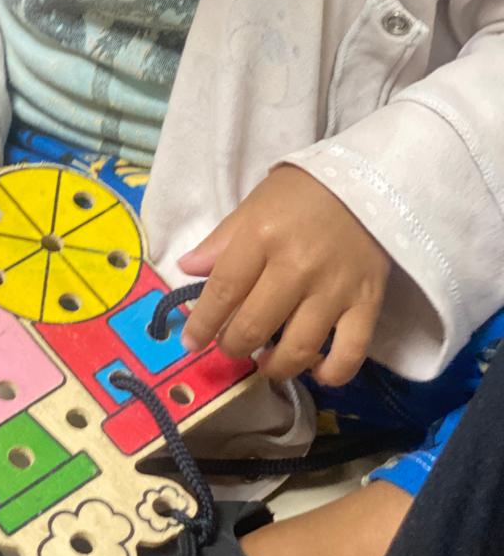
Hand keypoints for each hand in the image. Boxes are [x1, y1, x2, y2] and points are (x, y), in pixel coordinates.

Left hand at [179, 165, 390, 385]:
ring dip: (274, 366)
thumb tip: (187, 269)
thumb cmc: (302, 192)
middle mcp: (296, 267)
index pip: (223, 291)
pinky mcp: (368, 303)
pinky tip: (316, 371)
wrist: (369, 181)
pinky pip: (349, 354)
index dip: (202, 323)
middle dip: (232, 347)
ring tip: (264, 362)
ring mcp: (334, 289)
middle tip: (228, 347)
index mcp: (261, 237)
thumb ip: (220, 241)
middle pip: (254, 326)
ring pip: (298, 349)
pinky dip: (331, 374)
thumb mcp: (252, 205)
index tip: (190, 342)